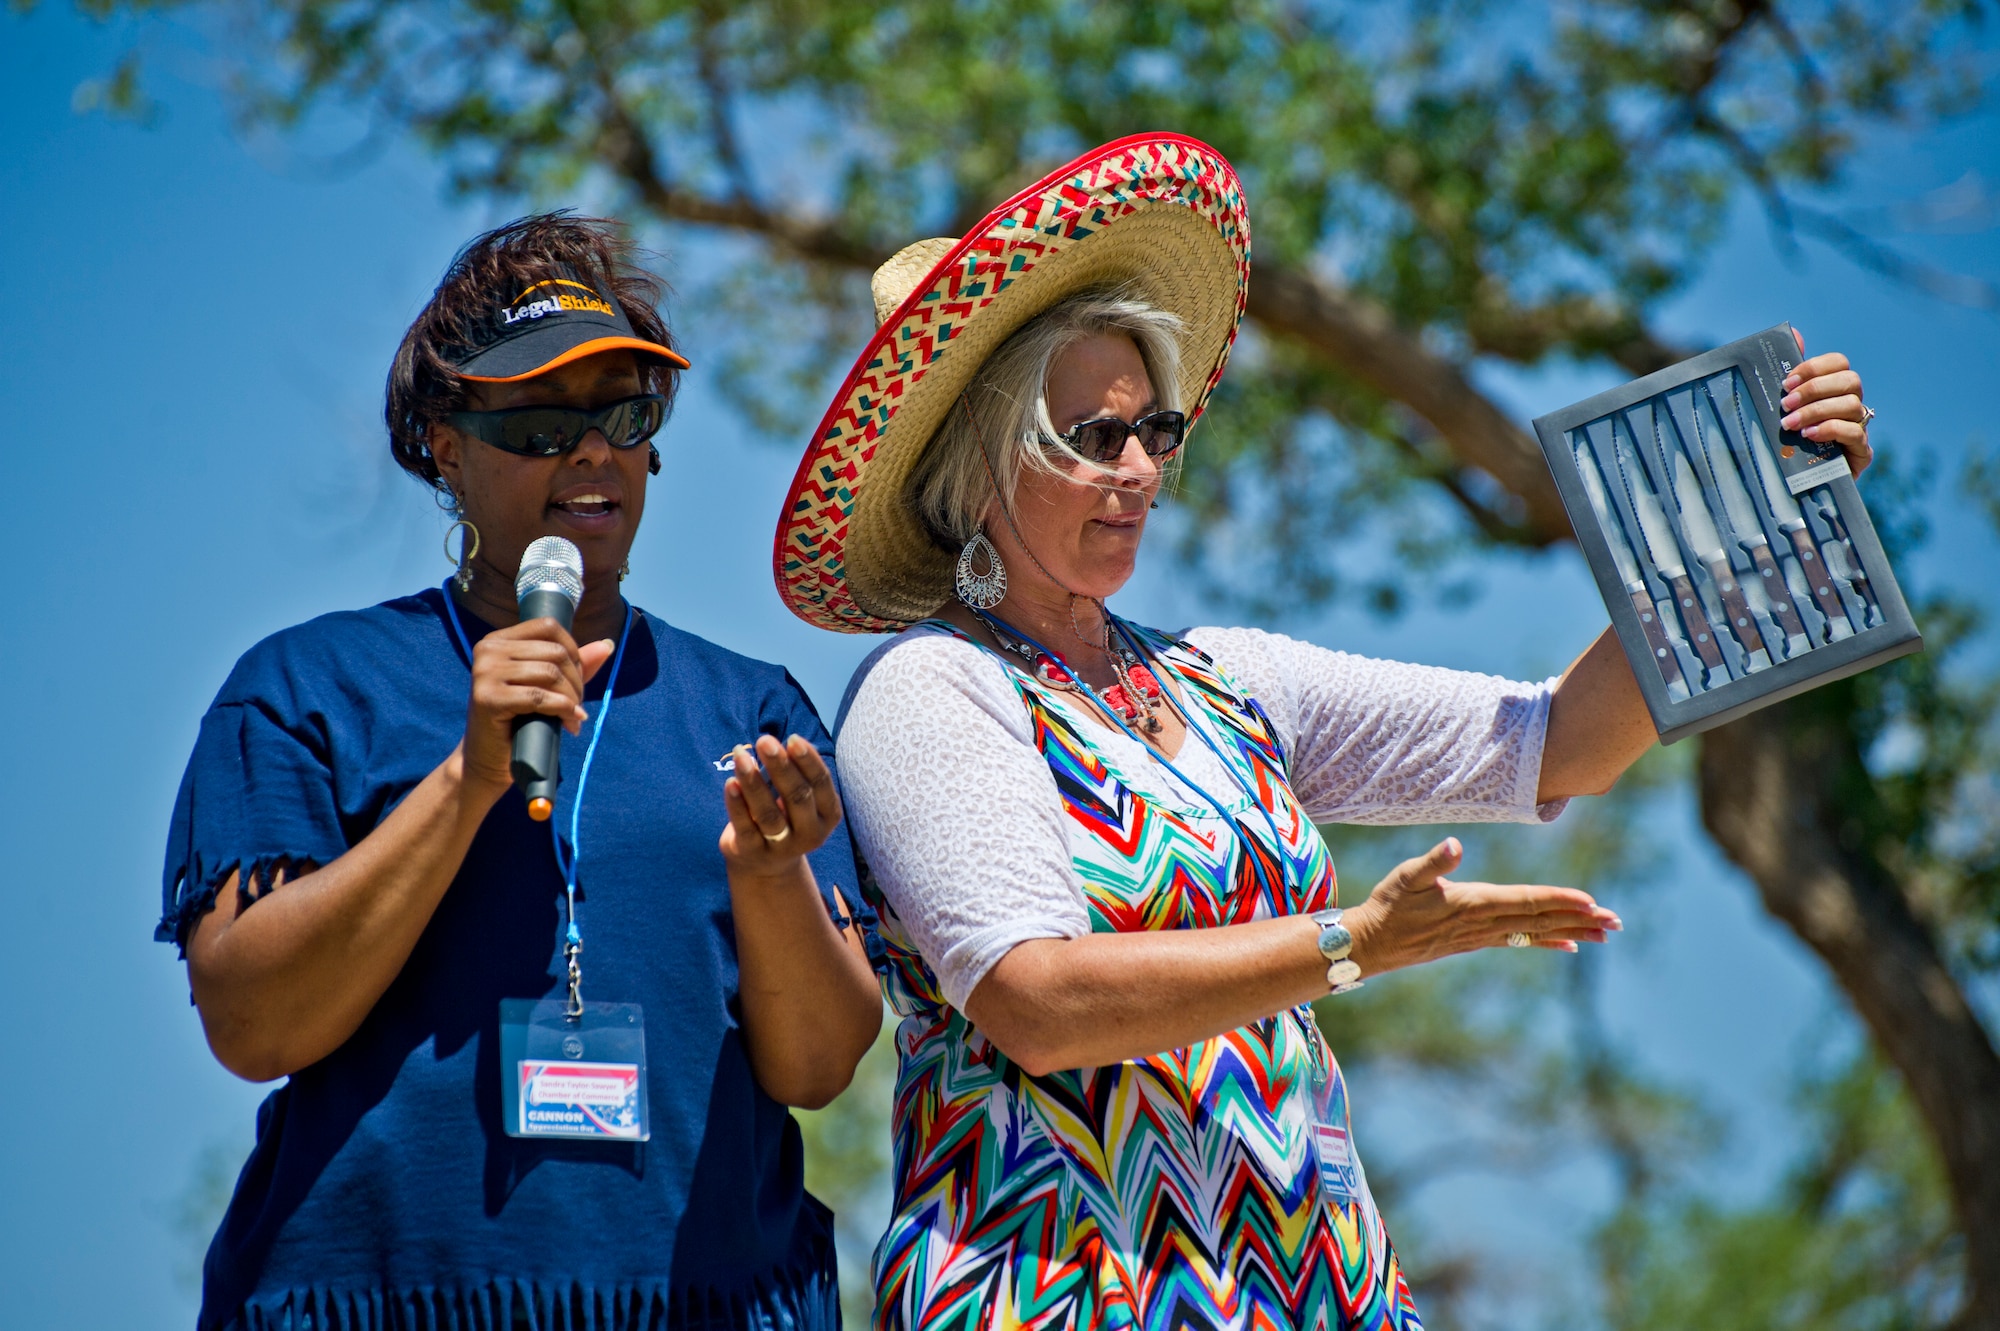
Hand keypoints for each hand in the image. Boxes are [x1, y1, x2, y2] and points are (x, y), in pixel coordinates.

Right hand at [460, 618, 615, 794]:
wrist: (489, 759)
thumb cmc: (519, 720)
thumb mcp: (546, 686)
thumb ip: (573, 663)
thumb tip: (607, 645)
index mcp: (498, 640)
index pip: (548, 627)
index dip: (573, 652)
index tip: (578, 681)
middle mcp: (487, 650)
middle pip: (554, 652)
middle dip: (576, 681)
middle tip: (578, 706)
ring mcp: (484, 673)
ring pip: (550, 673)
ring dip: (572, 698)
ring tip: (574, 717)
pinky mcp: (487, 698)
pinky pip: (539, 697)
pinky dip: (563, 709)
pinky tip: (571, 723)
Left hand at [720, 734, 843, 877]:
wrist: (766, 863)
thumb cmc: (785, 816)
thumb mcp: (797, 798)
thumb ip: (792, 774)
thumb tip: (776, 745)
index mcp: (827, 815)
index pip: (820, 783)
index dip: (808, 760)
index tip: (792, 739)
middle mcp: (810, 833)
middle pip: (797, 797)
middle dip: (781, 766)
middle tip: (764, 740)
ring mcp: (782, 847)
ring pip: (768, 813)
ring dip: (753, 782)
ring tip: (741, 756)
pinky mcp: (754, 853)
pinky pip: (745, 827)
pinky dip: (737, 804)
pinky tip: (730, 783)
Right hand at [1341, 838, 1620, 976]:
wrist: (1373, 945)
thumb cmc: (1388, 906)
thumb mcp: (1405, 876)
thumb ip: (1433, 861)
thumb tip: (1455, 845)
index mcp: (1473, 903)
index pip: (1525, 900)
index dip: (1558, 899)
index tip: (1590, 901)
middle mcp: (1485, 923)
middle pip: (1540, 920)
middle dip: (1579, 919)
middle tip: (1616, 922)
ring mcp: (1483, 935)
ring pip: (1536, 932)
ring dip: (1572, 932)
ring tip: (1605, 934)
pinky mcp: (1477, 940)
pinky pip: (1521, 941)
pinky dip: (1547, 941)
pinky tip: (1568, 946)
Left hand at [1780, 333, 1871, 476]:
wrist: (1792, 486)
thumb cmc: (1785, 442)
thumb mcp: (1781, 409)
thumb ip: (1788, 376)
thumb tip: (1793, 332)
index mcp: (1833, 390)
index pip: (1839, 363)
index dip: (1815, 367)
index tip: (1787, 381)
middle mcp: (1851, 405)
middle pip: (1850, 381)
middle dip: (1814, 388)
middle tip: (1785, 403)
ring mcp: (1859, 428)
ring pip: (1851, 405)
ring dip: (1817, 410)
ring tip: (1790, 423)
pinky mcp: (1861, 453)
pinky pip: (1854, 432)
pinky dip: (1831, 429)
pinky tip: (1809, 434)